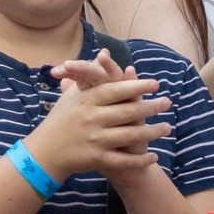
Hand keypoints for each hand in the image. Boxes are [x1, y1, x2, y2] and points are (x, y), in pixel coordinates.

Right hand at [27, 57, 171, 184]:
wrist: (46, 151)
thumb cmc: (62, 119)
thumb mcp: (73, 96)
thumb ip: (90, 75)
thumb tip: (104, 52)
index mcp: (85, 101)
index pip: (114, 90)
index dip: (135, 86)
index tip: (155, 83)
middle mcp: (90, 118)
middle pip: (127, 112)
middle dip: (151, 107)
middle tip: (168, 102)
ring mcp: (94, 139)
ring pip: (131, 135)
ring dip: (152, 132)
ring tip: (167, 127)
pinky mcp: (97, 158)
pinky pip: (124, 160)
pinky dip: (141, 160)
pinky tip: (154, 156)